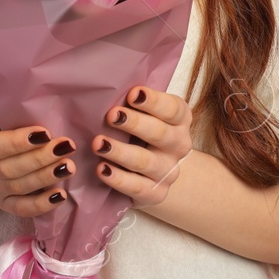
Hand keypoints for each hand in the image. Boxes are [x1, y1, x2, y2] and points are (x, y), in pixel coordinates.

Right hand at [0, 77, 77, 217]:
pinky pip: (18, 208)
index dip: (16, 143)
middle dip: (38, 160)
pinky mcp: (3, 198)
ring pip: (14, 189)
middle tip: (66, 147)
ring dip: (43, 179)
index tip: (44, 133)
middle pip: (5, 170)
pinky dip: (39, 205)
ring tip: (69, 166)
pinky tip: (60, 195)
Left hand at [92, 85, 193, 207]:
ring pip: (146, 162)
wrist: (159, 172)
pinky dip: (119, 179)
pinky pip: (138, 188)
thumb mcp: (146, 114)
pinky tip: (102, 170)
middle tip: (112, 115)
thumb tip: (104, 85)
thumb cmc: (144, 132)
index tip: (133, 93)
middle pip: (160, 133)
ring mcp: (169, 171)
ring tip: (98, 143)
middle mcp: (179, 144)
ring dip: (121, 152)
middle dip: (135, 123)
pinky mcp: (156, 193)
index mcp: (180, 119)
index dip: (153, 101)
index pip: (172, 108)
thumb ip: (134, 102)